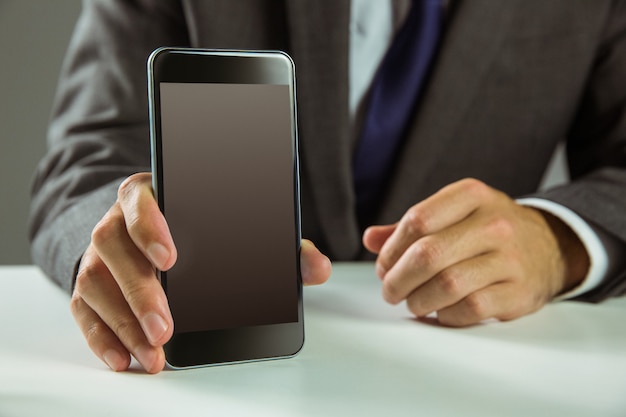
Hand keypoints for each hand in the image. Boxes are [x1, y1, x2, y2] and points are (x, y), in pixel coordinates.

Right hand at [71, 173, 330, 372]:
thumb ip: (279, 246)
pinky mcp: (91, 283)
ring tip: (154, 352)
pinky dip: (101, 337)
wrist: (150, 233)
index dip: (151, 226)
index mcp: (151, 195)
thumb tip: (318, 269)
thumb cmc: (197, 228)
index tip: (172, 258)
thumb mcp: (234, 228)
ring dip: (122, 322)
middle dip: (140, 291)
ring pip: (94, 282)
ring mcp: (98, 253)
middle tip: (167, 328)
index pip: (141, 200)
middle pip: (113, 247)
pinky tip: (124, 359)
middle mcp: (116, 221)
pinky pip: (82, 309)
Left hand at [363, 178, 588, 326]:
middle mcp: (493, 223)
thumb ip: (412, 226)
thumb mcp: (455, 214)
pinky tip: (441, 311)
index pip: (417, 220)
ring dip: (418, 300)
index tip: (384, 265)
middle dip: (398, 279)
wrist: (550, 248)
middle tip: (390, 290)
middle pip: (428, 254)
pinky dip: (446, 315)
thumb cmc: (489, 231)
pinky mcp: (519, 292)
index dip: (391, 249)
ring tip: (413, 302)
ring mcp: (509, 258)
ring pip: (446, 285)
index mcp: (471, 196)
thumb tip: (371, 239)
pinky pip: (470, 309)